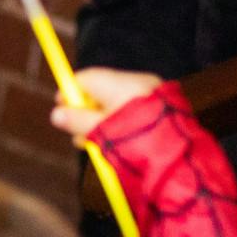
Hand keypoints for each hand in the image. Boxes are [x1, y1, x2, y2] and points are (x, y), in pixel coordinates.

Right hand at [48, 67, 162, 142]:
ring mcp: (153, 92)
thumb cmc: (136, 143)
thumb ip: (78, 121)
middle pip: (101, 89)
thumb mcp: (101, 132)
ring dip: (103, 118)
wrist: (180, 157)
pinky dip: (122, 119)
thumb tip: (56, 114)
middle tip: (78, 133)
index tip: (61, 108)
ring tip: (98, 142)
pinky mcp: (163, 106)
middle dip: (86, 110)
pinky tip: (119, 139)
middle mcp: (137, 82)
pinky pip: (134, 106)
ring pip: (117, 100)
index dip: (70, 93)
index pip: (86, 78)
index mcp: (121, 84)